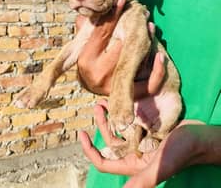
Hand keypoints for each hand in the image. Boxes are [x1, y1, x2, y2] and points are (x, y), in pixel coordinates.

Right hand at [76, 0, 163, 96]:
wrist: (90, 85)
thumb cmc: (88, 59)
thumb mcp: (85, 43)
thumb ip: (91, 26)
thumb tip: (96, 6)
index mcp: (86, 59)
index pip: (102, 32)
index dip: (113, 15)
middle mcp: (99, 74)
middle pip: (121, 45)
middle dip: (133, 28)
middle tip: (142, 13)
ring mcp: (115, 86)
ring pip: (136, 62)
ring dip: (147, 42)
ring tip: (151, 26)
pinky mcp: (127, 94)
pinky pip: (148, 84)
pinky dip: (157, 71)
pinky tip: (159, 56)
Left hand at [79, 101, 216, 187]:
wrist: (199, 138)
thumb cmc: (182, 152)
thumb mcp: (159, 165)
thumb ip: (140, 180)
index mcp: (133, 165)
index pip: (104, 161)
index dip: (90, 150)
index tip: (82, 133)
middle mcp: (134, 154)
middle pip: (110, 142)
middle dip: (100, 125)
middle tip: (96, 107)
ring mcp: (141, 141)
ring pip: (119, 130)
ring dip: (110, 117)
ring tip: (103, 102)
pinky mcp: (148, 131)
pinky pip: (130, 122)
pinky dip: (123, 113)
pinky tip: (120, 102)